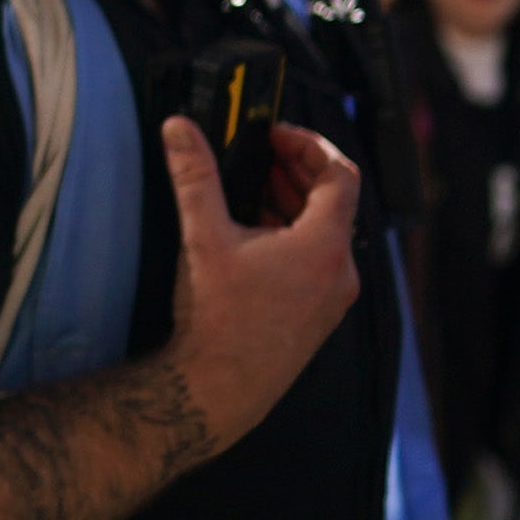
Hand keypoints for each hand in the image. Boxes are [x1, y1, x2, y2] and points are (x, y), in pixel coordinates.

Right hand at [162, 120, 361, 449]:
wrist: (218, 391)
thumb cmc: (218, 318)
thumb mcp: (204, 236)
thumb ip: (194, 175)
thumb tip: (179, 128)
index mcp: (325, 247)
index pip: (339, 175)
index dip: (310, 145)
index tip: (276, 135)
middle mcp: (340, 273)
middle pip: (335, 202)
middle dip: (298, 171)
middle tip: (263, 153)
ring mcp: (331, 299)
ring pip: (325, 233)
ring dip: (294, 203)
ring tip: (254, 189)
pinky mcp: (317, 317)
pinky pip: (317, 261)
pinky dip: (294, 235)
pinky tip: (254, 235)